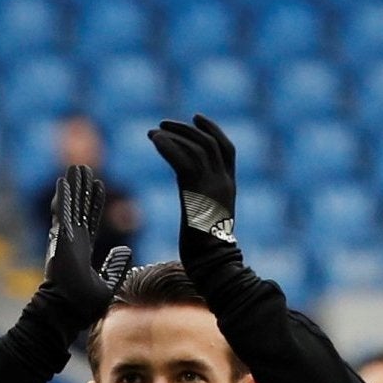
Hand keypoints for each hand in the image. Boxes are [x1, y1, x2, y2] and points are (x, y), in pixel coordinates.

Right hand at [41, 165, 133, 331]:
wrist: (67, 311)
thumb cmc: (83, 305)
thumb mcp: (107, 284)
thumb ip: (116, 266)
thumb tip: (126, 250)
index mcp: (82, 250)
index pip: (90, 221)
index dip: (94, 203)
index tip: (99, 186)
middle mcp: (72, 241)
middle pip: (79, 208)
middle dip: (82, 188)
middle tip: (83, 168)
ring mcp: (65, 239)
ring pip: (71, 205)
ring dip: (74, 186)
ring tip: (76, 167)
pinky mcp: (61, 239)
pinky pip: (62, 213)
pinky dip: (64, 196)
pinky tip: (64, 180)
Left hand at [148, 114, 238, 248]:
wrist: (213, 264)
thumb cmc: (207, 252)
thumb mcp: (207, 219)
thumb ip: (202, 201)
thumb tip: (190, 198)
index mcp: (229, 187)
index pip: (227, 149)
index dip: (213, 130)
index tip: (196, 117)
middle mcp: (224, 182)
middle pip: (209, 143)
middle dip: (186, 129)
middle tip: (163, 123)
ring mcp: (214, 186)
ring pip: (197, 147)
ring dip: (173, 135)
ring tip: (153, 131)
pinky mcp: (199, 192)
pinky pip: (183, 159)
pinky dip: (168, 146)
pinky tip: (154, 140)